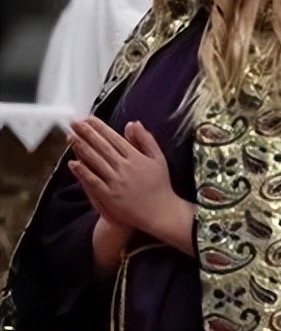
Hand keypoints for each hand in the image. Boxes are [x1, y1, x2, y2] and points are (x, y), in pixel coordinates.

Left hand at [68, 118, 195, 254]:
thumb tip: (132, 123)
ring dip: (82, 148)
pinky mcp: (109, 196)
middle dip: (87, 133)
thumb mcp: (158, 158)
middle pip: (102, 147)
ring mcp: (116, 182)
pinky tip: (73, 163)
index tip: (88, 118)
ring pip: (95, 162)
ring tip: (71, 137)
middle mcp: (125, 167)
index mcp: (137, 157)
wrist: (160, 211)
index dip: (100, 128)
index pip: (114, 138)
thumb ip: (146, 140)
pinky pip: (93, 181)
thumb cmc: (159, 184)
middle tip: (74, 123)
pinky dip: (83, 172)